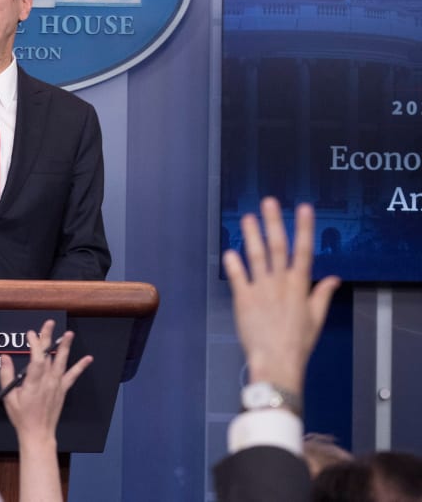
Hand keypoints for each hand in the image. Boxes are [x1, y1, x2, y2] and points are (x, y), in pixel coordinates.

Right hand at [0, 319, 92, 446]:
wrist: (38, 433)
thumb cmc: (22, 417)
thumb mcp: (9, 397)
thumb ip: (6, 375)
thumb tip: (4, 357)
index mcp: (33, 383)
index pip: (36, 358)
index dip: (35, 344)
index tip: (30, 333)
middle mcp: (47, 382)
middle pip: (48, 355)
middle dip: (48, 338)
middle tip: (49, 323)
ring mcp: (56, 385)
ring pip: (61, 362)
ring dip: (65, 347)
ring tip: (69, 333)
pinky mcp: (62, 390)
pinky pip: (72, 376)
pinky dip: (80, 366)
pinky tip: (88, 358)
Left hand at [223, 197, 340, 393]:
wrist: (277, 361)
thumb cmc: (298, 342)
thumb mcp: (316, 319)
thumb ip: (322, 295)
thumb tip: (334, 279)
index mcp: (299, 286)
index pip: (304, 251)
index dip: (304, 228)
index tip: (303, 208)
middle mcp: (280, 283)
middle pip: (277, 247)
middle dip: (273, 222)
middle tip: (268, 202)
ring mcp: (260, 290)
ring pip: (256, 257)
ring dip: (251, 236)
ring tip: (246, 218)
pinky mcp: (243, 299)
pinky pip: (238, 277)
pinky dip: (233, 264)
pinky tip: (230, 251)